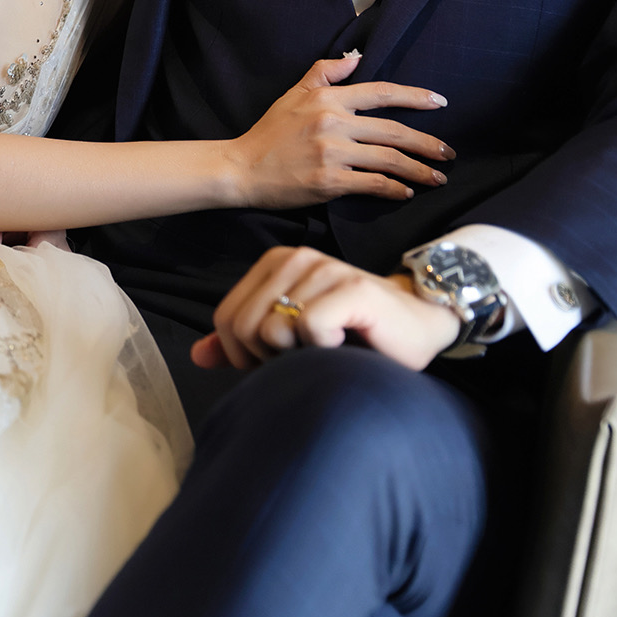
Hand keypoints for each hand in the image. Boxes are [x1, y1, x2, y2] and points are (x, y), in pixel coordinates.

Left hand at [193, 246, 462, 371]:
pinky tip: (347, 343)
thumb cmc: (353, 336)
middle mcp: (296, 258)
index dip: (246, 354)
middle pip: (243, 326)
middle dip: (269, 358)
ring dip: (299, 356)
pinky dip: (325, 350)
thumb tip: (198, 357)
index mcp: (274, 263)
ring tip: (328, 348)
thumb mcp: (290, 340)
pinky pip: (310, 329)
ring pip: (272, 330)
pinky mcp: (351, 288)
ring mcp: (324, 269)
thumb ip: (243, 345)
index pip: (225, 319)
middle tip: (307, 357)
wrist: (419, 329)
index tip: (282, 358)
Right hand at [223, 55, 453, 208]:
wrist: (240, 169)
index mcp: (327, 99)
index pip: (381, 92)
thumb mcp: (292, 95)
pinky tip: (407, 192)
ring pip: (390, 159)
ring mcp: (331, 153)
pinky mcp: (329, 181)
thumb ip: (323, 73)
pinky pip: (374, 184)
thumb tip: (357, 59)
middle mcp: (332, 122)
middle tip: (449, 153)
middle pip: (394, 131)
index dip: (415, 97)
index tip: (440, 103)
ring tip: (438, 177)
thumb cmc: (268, 133)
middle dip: (427, 143)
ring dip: (420, 170)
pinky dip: (396, 189)